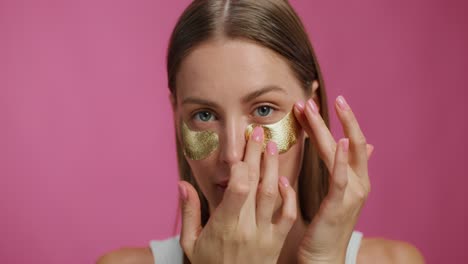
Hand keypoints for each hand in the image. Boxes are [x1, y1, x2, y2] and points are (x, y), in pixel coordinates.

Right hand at [178, 127, 296, 263]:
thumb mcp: (190, 243)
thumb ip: (188, 213)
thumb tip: (182, 184)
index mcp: (224, 226)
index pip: (238, 188)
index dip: (240, 164)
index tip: (239, 145)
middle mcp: (247, 228)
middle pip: (256, 184)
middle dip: (256, 154)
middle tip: (256, 131)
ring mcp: (265, 235)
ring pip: (273, 195)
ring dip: (273, 168)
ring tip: (271, 146)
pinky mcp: (276, 242)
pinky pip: (287, 215)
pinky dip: (289, 196)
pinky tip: (283, 180)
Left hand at [293, 96, 372, 263]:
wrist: (324, 257)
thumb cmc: (328, 225)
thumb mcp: (341, 194)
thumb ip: (350, 169)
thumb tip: (368, 147)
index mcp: (357, 178)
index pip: (351, 141)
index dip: (340, 120)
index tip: (321, 101)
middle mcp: (359, 182)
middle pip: (349, 141)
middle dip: (332, 118)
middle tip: (311, 99)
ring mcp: (353, 193)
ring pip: (343, 153)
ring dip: (325, 129)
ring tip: (309, 110)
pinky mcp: (340, 205)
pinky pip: (341, 179)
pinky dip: (342, 160)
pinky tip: (340, 141)